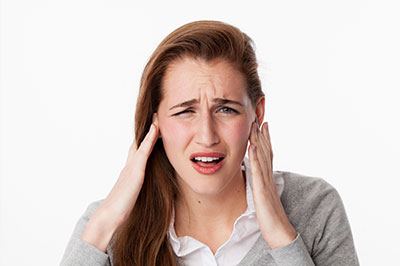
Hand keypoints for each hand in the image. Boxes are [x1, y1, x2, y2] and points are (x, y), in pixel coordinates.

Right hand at [81, 114, 159, 250]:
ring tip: (156, 116)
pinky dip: (150, 138)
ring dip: (149, 129)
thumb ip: (138, 190)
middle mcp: (130, 165)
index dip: (144, 140)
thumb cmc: (121, 209)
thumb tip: (144, 192)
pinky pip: (144, 149)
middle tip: (154, 117)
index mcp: (130, 171)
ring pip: (141, 142)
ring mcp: (132, 166)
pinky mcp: (135, 170)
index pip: (138, 151)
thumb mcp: (133, 196)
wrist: (109, 216)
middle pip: (138, 143)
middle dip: (145, 130)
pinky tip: (156, 128)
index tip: (151, 129)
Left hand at [248, 121, 296, 248]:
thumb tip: (256, 178)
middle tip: (259, 117)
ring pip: (262, 157)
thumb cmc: (271, 218)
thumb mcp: (264, 198)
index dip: (265, 139)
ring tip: (255, 125)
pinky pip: (258, 171)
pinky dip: (255, 157)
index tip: (263, 125)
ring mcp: (266, 183)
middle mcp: (269, 177)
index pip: (267, 154)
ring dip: (259, 140)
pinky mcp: (262, 191)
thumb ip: (261, 186)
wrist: (279, 233)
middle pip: (266, 151)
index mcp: (268, 178)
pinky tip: (251, 146)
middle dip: (262, 134)